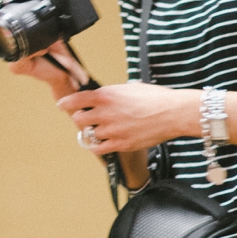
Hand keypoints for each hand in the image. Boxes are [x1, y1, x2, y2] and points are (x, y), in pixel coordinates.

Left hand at [57, 82, 196, 156]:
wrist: (173, 113)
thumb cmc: (156, 98)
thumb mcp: (130, 88)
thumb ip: (113, 94)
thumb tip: (104, 98)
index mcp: (106, 95)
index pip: (76, 100)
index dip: (66, 104)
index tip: (62, 106)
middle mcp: (105, 113)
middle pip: (79, 119)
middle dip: (82, 119)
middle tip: (89, 119)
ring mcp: (111, 130)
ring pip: (89, 134)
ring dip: (93, 132)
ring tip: (102, 130)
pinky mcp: (119, 144)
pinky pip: (98, 149)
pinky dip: (97, 146)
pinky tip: (101, 144)